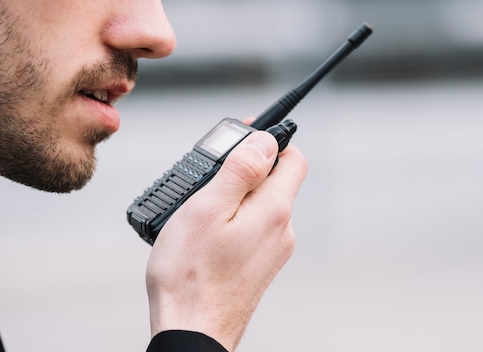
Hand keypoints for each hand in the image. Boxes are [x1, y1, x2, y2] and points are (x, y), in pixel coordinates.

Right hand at [145, 128, 306, 350]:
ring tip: (202, 209)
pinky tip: (208, 232)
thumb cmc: (190, 276)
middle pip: (275, 179)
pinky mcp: (261, 264)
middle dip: (246, 169)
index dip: (270, 140)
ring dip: (236, 196)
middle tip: (210, 176)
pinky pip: (254, 227)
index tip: (242, 139)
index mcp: (274, 210)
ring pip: (261, 204)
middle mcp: (282, 230)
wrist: (192, 331)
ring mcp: (274, 250)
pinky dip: (234, 219)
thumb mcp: (207, 209)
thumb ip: (241, 170)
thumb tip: (267, 140)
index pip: (292, 158)